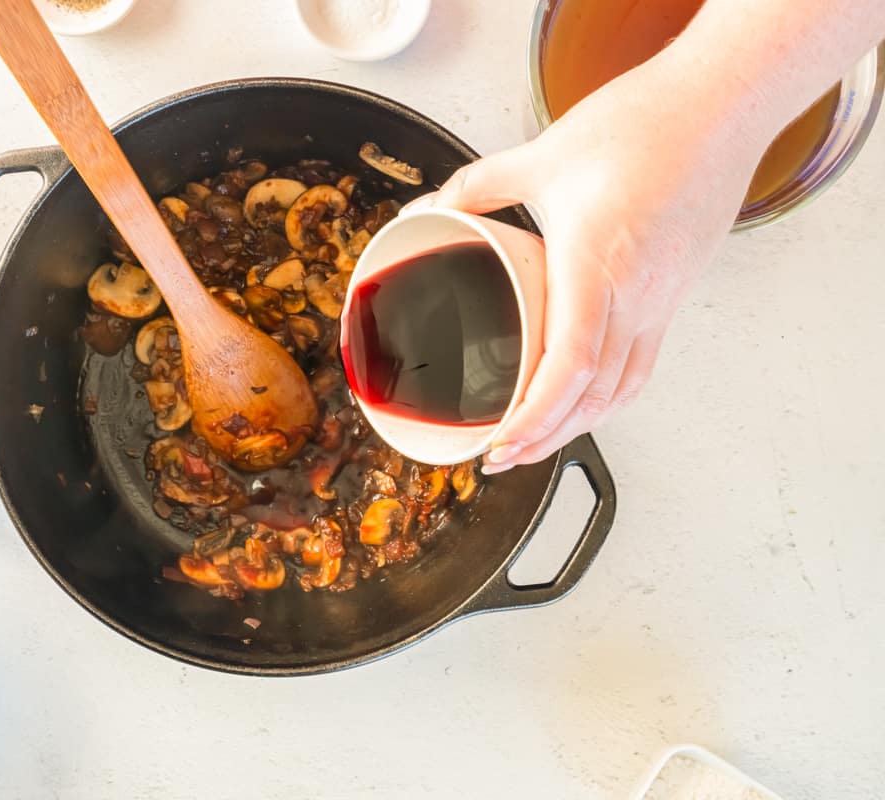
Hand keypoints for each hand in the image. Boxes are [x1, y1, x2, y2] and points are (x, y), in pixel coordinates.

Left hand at [418, 57, 769, 472]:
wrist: (721, 104)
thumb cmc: (643, 123)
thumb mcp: (542, 155)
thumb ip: (476, 186)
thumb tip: (428, 210)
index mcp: (597, 264)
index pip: (571, 365)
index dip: (535, 416)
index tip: (499, 442)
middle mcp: (636, 293)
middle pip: (594, 395)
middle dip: (544, 438)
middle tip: (497, 456)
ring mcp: (662, 299)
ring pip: (623, 389)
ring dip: (576, 427)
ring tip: (533, 442)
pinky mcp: (675, 294)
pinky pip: (643, 365)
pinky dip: (609, 398)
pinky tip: (584, 403)